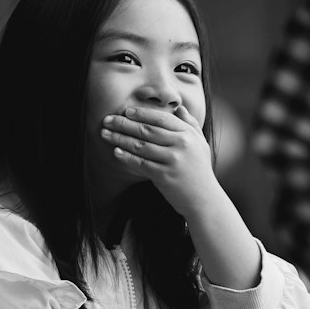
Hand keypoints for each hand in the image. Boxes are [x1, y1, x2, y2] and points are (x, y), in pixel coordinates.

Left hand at [101, 105, 215, 216]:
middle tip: (107, 120)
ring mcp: (172, 160)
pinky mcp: (164, 176)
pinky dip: (127, 157)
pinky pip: (141, 163)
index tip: (126, 111)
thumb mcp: (200, 144)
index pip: (161, 118)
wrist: (204, 200)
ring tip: (105, 134)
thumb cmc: (200, 171)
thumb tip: (179, 108)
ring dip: (120, 138)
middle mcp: (181, 144)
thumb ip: (191, 124)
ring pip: (140, 145)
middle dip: (124, 124)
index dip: (142, 114)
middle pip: (147, 130)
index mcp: (188, 134)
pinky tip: (116, 151)